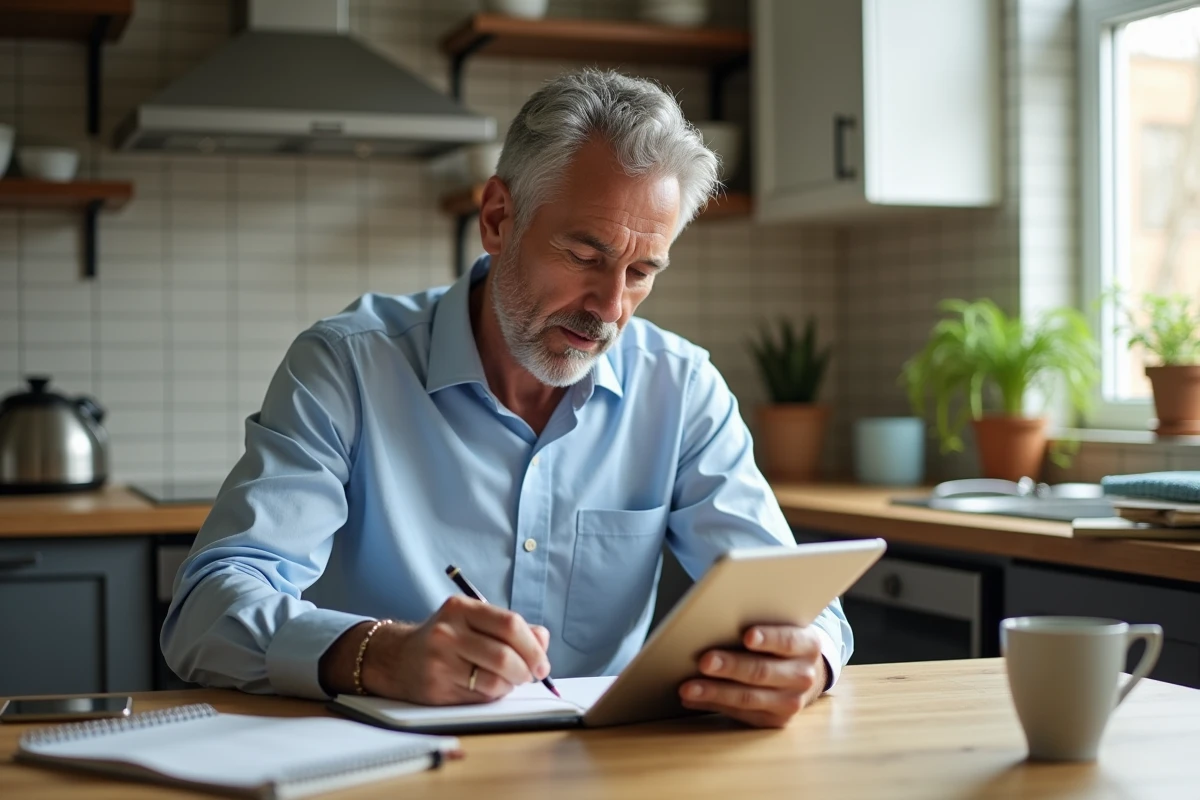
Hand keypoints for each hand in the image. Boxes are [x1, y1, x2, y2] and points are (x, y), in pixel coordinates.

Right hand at [358, 596, 551, 704]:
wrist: (397, 658)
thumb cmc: (446, 639)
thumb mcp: (474, 621)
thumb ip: (511, 628)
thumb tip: (542, 640)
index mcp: (461, 609)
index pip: (510, 625)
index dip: (533, 647)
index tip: (542, 662)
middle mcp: (447, 632)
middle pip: (505, 655)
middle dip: (527, 670)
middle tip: (531, 675)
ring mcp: (439, 661)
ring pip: (494, 681)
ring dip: (510, 686)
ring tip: (507, 681)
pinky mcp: (436, 688)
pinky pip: (479, 698)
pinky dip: (492, 696)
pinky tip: (486, 688)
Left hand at [678, 625, 826, 727]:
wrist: (803, 674)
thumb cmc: (781, 644)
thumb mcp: (782, 628)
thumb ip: (760, 626)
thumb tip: (717, 620)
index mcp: (808, 645)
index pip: (788, 640)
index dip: (768, 638)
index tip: (747, 636)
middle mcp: (804, 676)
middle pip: (763, 671)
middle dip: (731, 666)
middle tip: (704, 661)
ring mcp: (792, 702)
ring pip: (749, 698)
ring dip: (714, 692)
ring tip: (688, 687)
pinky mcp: (776, 721)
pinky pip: (741, 714)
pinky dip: (713, 705)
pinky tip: (693, 699)